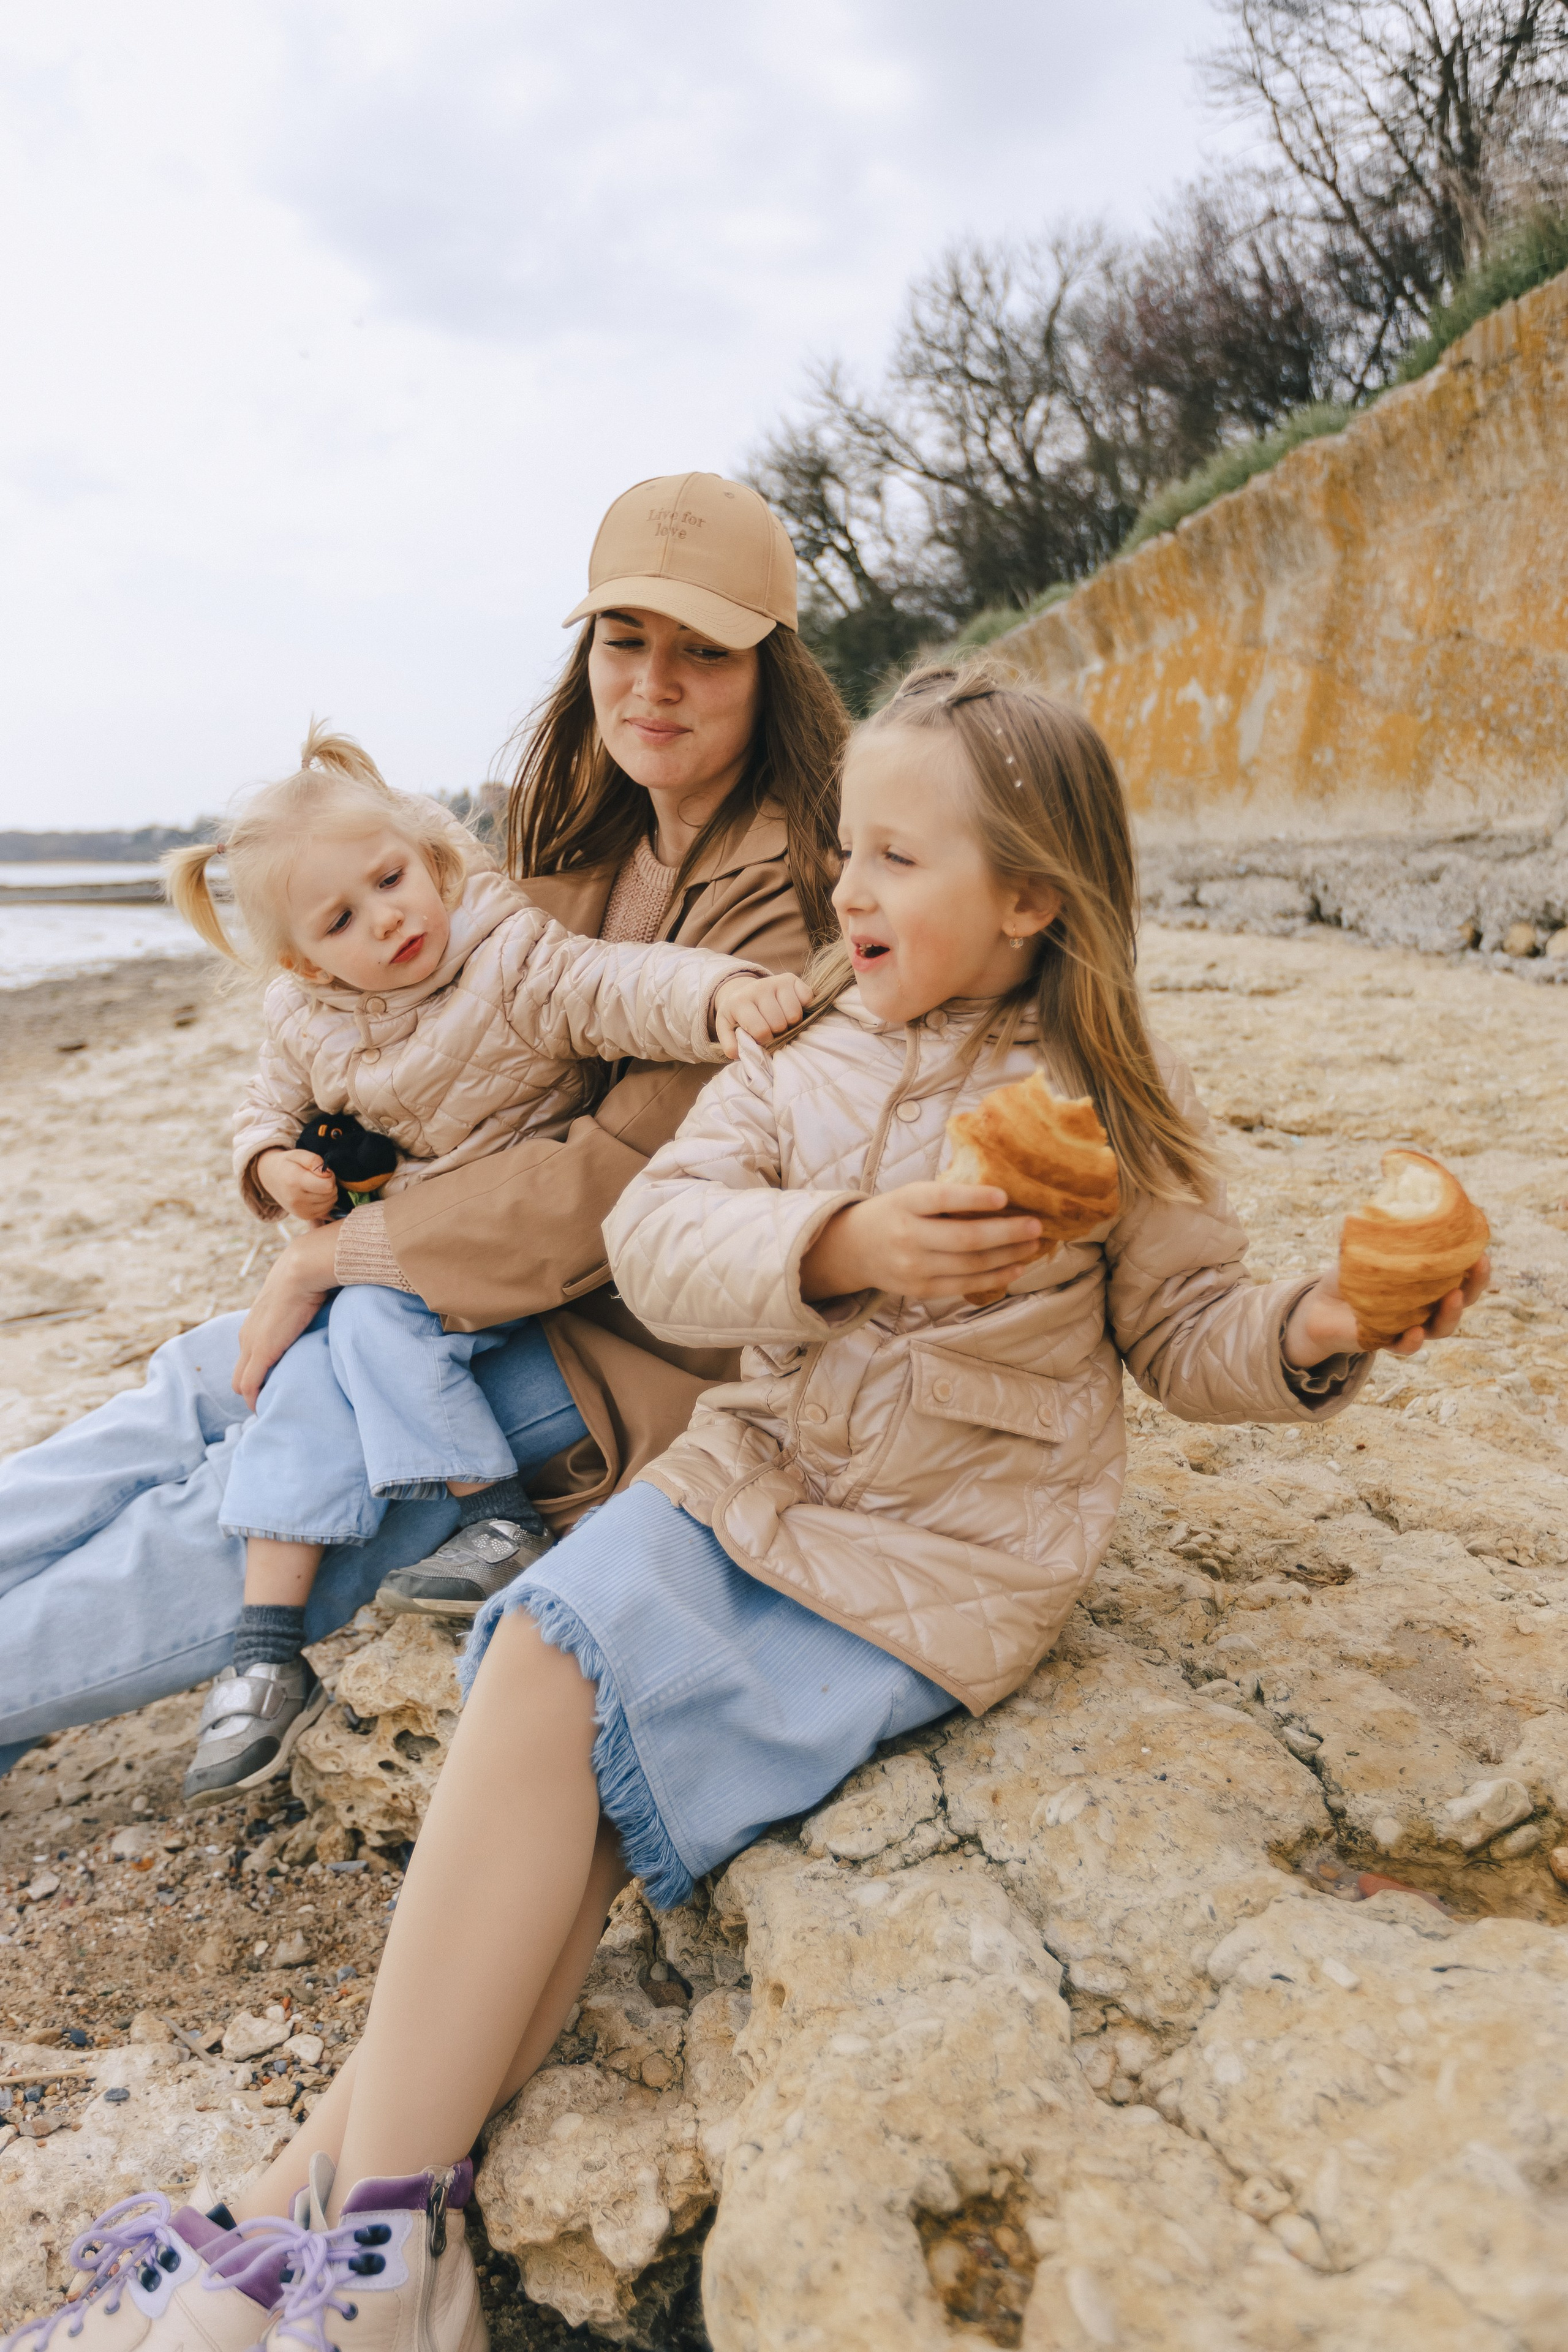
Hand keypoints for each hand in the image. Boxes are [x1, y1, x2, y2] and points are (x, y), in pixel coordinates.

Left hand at [233, 1224, 340, 1406]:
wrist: (302, 1268)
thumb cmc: (309, 1277)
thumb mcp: (302, 1297)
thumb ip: (304, 1310)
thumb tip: (324, 1312)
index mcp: (256, 1323)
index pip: (248, 1358)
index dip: (260, 1374)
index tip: (277, 1385)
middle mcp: (247, 1335)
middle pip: (239, 1374)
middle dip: (254, 1390)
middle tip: (275, 1402)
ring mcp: (251, 1344)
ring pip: (240, 1382)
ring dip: (255, 1397)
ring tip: (274, 1407)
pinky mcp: (261, 1353)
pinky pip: (250, 1386)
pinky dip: (255, 1401)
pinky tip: (266, 1410)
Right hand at [255, 1147, 338, 1223]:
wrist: (270, 1178)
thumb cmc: (287, 1164)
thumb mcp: (298, 1154)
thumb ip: (314, 1160)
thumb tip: (327, 1174)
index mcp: (294, 1182)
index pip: (327, 1185)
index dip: (330, 1175)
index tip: (321, 1171)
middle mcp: (296, 1200)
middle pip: (331, 1193)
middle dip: (329, 1183)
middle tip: (317, 1177)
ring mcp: (300, 1211)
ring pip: (331, 1202)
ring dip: (328, 1193)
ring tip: (315, 1185)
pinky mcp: (304, 1217)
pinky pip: (327, 1209)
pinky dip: (325, 1201)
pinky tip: (314, 1194)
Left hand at [713, 971, 813, 1056]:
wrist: (745, 992)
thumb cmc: (738, 1016)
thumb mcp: (727, 1029)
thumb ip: (730, 1045)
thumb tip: (740, 1053)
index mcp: (739, 1002)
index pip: (761, 1031)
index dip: (765, 1041)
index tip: (761, 1039)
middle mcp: (758, 987)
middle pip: (779, 1024)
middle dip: (778, 1033)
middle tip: (772, 1031)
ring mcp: (776, 981)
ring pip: (795, 1015)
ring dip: (791, 1024)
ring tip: (781, 1022)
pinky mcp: (790, 978)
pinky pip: (807, 999)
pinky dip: (804, 1009)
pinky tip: (790, 1010)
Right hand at [801, 1183, 1043, 1303]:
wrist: (854, 1248)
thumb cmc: (895, 1213)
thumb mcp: (910, 1194)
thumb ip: (946, 1196)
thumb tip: (1003, 1194)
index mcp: (905, 1203)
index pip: (942, 1199)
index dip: (974, 1199)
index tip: (1004, 1195)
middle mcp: (908, 1236)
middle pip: (965, 1239)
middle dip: (1007, 1233)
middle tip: (1036, 1225)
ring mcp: (914, 1268)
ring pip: (971, 1265)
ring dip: (1008, 1256)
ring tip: (1033, 1245)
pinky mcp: (921, 1289)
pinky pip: (964, 1285)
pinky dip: (995, 1277)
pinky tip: (1016, 1267)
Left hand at [1282, 1252, 1491, 1367]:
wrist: (1320, 1307)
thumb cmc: (1351, 1274)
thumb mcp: (1364, 1248)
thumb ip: (1376, 1231)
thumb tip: (1380, 1202)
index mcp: (1429, 1283)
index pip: (1461, 1275)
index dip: (1477, 1266)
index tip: (1482, 1249)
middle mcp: (1427, 1306)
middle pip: (1462, 1300)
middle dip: (1475, 1284)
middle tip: (1479, 1265)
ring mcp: (1410, 1325)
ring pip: (1441, 1327)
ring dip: (1451, 1314)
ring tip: (1452, 1297)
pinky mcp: (1387, 1341)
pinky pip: (1405, 1346)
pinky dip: (1412, 1341)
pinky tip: (1414, 1332)